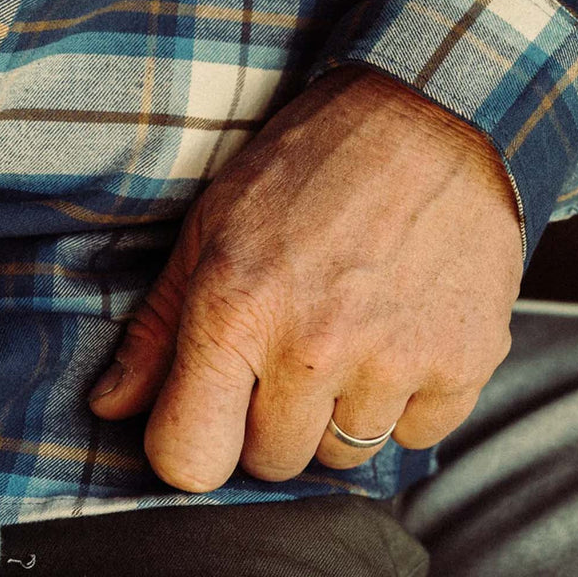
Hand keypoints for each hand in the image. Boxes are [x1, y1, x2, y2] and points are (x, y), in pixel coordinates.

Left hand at [88, 66, 522, 491]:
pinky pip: (420, 433)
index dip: (194, 442)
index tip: (212, 413)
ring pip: (348, 451)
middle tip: (297, 346)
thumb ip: (161, 321)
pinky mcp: (464, 361)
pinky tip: (407, 335)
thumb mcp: (217, 220)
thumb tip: (114, 403)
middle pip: (274, 461)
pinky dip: (411, 399)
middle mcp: (317, 347)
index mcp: (239, 311)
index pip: (191, 460)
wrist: (434, 115)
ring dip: (344, 408)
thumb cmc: (319, 159)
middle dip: (275, 416)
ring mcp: (397, 360)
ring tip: (357, 330)